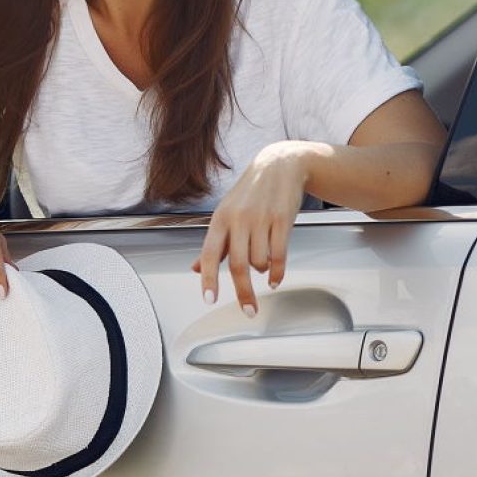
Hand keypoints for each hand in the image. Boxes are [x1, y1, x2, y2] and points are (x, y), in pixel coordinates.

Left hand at [192, 141, 307, 316]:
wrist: (280, 165)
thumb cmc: (250, 193)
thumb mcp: (226, 213)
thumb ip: (214, 244)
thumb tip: (194, 268)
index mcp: (220, 219)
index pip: (209, 253)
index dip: (208, 278)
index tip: (209, 300)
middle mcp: (238, 219)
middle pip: (237, 264)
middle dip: (243, 292)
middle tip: (248, 311)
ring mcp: (261, 219)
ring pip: (260, 261)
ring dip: (262, 272)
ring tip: (263, 266)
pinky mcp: (282, 220)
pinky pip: (280, 255)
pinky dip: (278, 272)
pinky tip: (276, 278)